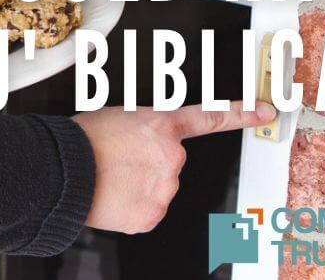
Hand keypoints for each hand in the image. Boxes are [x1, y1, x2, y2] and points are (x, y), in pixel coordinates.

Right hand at [72, 101, 275, 233]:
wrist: (61, 172)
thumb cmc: (81, 141)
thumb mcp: (117, 117)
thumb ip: (144, 131)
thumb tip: (144, 146)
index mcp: (162, 125)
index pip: (210, 117)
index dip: (241, 113)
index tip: (264, 111)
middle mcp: (171, 157)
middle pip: (170, 163)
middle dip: (148, 164)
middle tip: (118, 162)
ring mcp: (165, 188)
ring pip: (158, 188)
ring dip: (138, 186)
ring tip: (110, 179)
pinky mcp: (153, 214)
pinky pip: (148, 211)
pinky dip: (131, 207)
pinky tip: (112, 196)